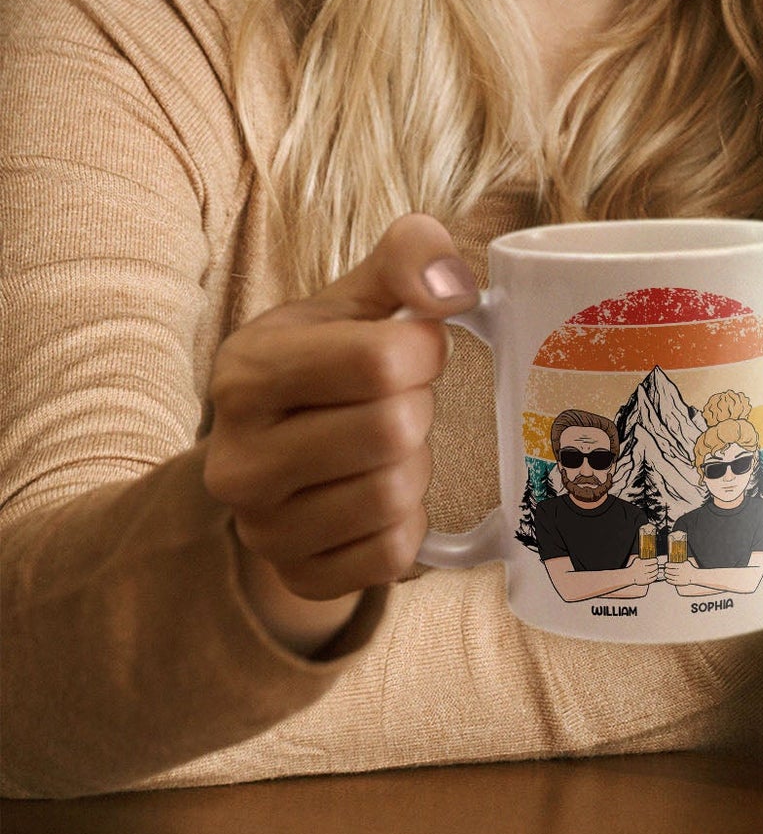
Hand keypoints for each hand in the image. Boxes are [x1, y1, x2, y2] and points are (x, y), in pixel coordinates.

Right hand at [203, 214, 476, 653]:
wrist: (277, 454)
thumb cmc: (329, 363)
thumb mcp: (356, 296)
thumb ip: (408, 258)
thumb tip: (453, 287)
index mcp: (247, 372)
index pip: (379, 360)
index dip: (424, 350)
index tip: (414, 348)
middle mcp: (237, 458)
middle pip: (393, 430)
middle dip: (418, 408)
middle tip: (398, 402)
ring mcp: (261, 529)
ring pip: (396, 495)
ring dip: (416, 465)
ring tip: (386, 447)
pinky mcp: (297, 576)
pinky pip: (394, 554)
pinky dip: (409, 522)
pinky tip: (380, 494)